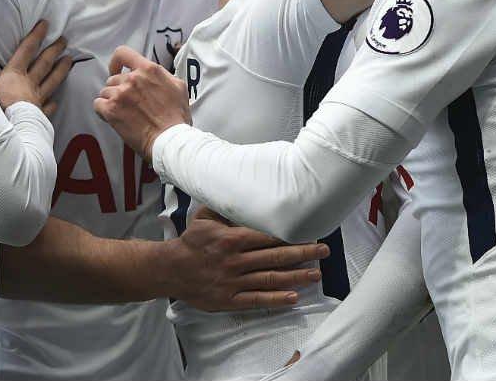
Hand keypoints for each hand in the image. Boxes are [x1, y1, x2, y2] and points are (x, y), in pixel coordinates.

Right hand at [0, 20, 72, 115]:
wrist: (9, 135)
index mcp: (14, 75)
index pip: (27, 51)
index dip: (35, 36)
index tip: (46, 24)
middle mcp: (28, 85)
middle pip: (44, 64)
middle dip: (54, 50)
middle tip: (64, 39)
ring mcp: (36, 101)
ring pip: (52, 82)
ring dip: (61, 70)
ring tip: (70, 60)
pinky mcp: (38, 117)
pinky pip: (47, 108)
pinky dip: (52, 104)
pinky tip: (55, 102)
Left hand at [93, 46, 189, 162]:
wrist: (169, 140)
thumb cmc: (176, 118)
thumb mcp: (179, 87)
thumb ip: (163, 75)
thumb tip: (155, 74)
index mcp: (149, 70)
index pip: (124, 53)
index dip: (116, 62)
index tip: (116, 69)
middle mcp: (133, 79)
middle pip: (113, 78)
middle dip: (118, 89)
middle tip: (128, 103)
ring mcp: (120, 94)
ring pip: (105, 92)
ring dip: (111, 101)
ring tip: (124, 113)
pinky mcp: (111, 110)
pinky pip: (97, 104)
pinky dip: (103, 111)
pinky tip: (113, 118)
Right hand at [170, 206, 329, 311]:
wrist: (171, 270)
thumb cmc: (192, 242)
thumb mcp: (205, 218)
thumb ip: (226, 209)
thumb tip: (245, 195)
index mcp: (231, 239)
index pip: (268, 237)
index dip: (291, 236)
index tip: (310, 233)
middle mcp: (235, 261)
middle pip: (276, 257)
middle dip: (303, 253)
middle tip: (324, 251)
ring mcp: (233, 282)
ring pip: (270, 279)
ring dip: (296, 276)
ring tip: (316, 274)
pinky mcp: (229, 299)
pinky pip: (257, 300)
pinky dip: (276, 299)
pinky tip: (294, 297)